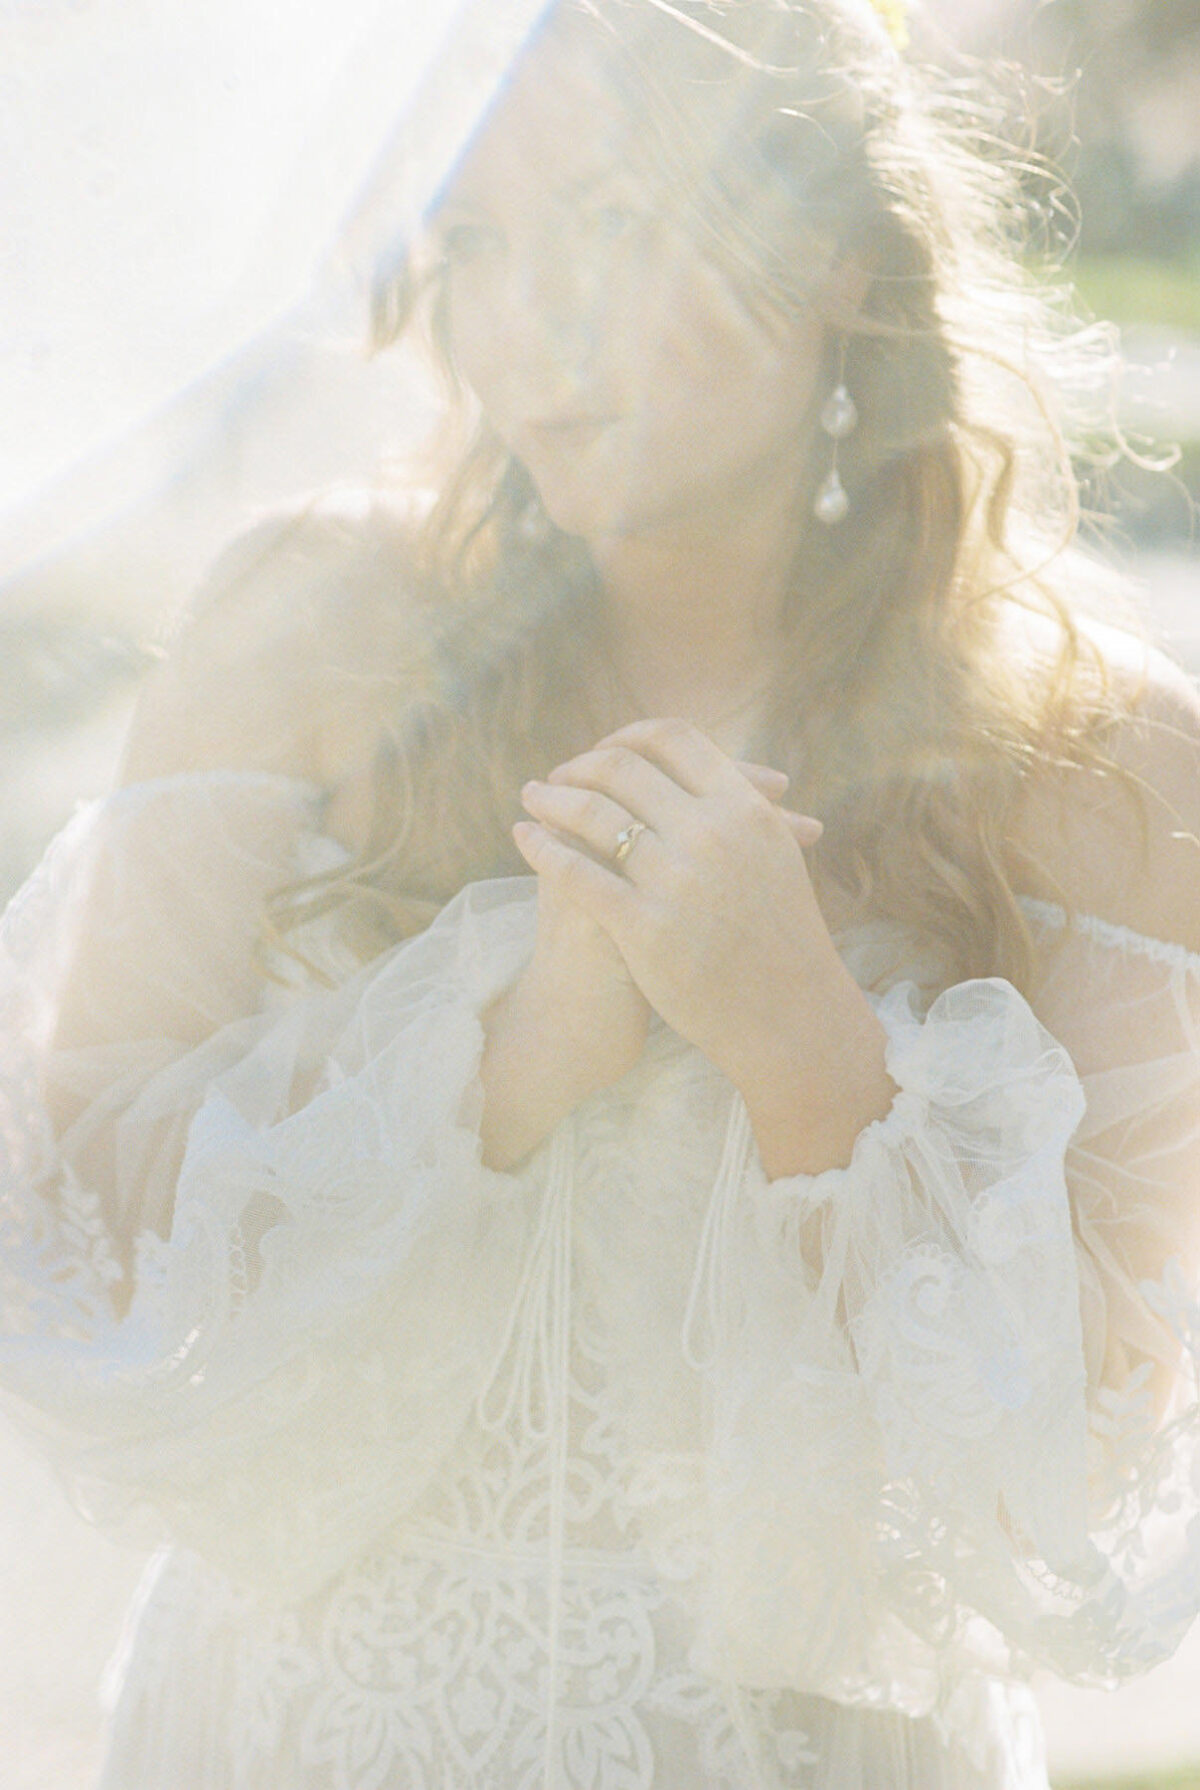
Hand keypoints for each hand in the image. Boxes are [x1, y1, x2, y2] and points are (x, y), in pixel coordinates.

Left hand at [515, 718, 893, 1174]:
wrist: (789, 1015)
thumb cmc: (782, 937)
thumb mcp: (774, 855)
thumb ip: (742, 807)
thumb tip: (706, 768)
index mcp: (744, 809)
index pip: (675, 738)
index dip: (629, 736)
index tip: (607, 749)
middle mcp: (711, 834)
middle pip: (624, 768)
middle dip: (581, 765)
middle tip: (560, 774)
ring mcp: (676, 880)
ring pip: (592, 812)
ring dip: (551, 796)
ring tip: (531, 795)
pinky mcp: (645, 926)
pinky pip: (576, 872)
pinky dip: (541, 847)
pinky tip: (523, 837)